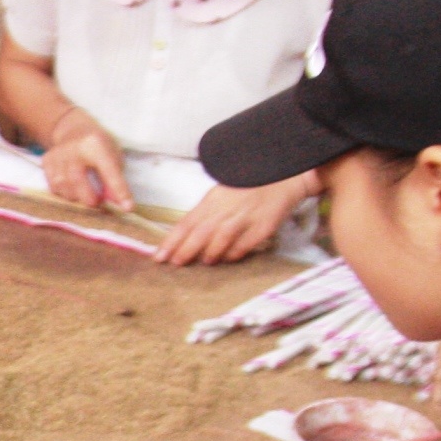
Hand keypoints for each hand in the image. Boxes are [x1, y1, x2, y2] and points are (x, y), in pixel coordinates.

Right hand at [41, 114, 128, 209]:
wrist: (73, 128)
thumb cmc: (98, 145)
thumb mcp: (113, 156)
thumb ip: (115, 179)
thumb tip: (118, 203)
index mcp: (96, 144)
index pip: (109, 171)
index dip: (119, 190)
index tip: (127, 207)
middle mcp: (74, 148)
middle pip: (77, 180)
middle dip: (89, 198)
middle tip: (96, 203)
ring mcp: (58, 154)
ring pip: (63, 186)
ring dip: (75, 197)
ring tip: (84, 193)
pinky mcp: (47, 160)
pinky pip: (53, 186)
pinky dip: (64, 193)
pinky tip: (72, 188)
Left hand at [156, 176, 308, 265]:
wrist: (282, 176)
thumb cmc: (247, 187)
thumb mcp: (221, 196)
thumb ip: (204, 216)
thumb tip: (183, 240)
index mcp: (213, 199)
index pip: (187, 222)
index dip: (172, 241)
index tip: (159, 257)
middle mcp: (227, 208)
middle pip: (201, 231)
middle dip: (186, 249)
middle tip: (175, 264)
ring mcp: (246, 217)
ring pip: (223, 237)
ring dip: (211, 252)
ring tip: (205, 261)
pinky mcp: (264, 226)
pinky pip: (246, 244)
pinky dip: (235, 252)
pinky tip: (229, 258)